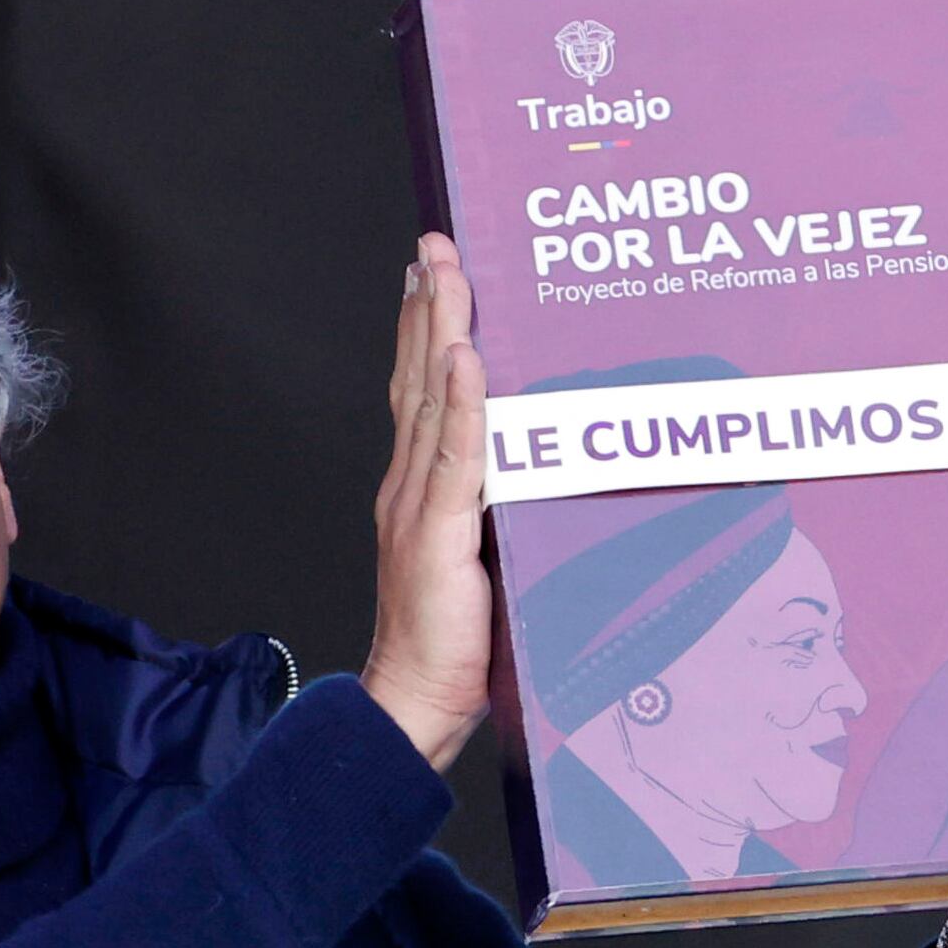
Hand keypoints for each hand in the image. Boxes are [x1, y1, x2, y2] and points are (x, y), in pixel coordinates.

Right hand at [361, 232, 490, 771]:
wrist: (413, 703)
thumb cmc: (453, 645)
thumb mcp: (483, 564)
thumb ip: (497, 516)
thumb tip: (540, 477)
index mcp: (417, 491)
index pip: (421, 394)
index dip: (426, 330)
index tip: (433, 273)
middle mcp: (407, 486)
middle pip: (417, 378)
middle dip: (426, 306)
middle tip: (433, 245)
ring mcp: (416, 507)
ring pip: (429, 400)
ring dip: (438, 329)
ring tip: (444, 272)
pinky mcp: (435, 534)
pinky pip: (452, 457)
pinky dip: (457, 404)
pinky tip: (463, 358)